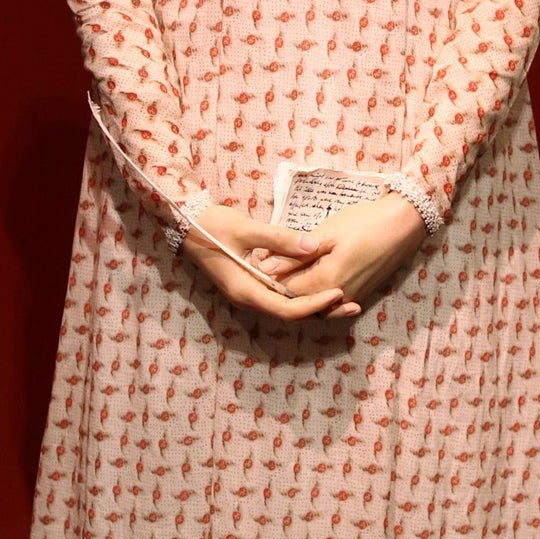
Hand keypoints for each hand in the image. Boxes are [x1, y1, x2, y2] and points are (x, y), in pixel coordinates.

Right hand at [180, 204, 357, 320]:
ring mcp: (249, 293)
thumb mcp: (245, 229)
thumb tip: (314, 247)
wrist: (184, 224)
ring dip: (315, 304)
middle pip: (291, 314)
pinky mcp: (251, 284)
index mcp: (246, 291)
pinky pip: (281, 296)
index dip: (315, 304)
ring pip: (287, 306)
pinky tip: (322, 285)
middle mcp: (249, 299)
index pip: (287, 309)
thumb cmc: (211, 225)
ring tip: (346, 298)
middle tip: (355, 303)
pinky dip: (303, 294)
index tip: (339, 292)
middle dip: (322, 310)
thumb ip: (279, 238)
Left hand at [255, 193, 428, 317]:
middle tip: (267, 258)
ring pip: (313, 303)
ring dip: (298, 288)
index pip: (283, 290)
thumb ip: (293, 254)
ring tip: (287, 265)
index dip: (266, 276)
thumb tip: (262, 267)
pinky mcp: (359, 294)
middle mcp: (336, 297)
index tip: (256, 257)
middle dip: (279, 283)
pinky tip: (309, 274)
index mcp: (324, 282)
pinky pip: (329, 302)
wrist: (405, 224)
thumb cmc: (365, 222)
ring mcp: (350, 298)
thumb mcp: (326, 233)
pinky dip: (315, 292)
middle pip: (297, 300)